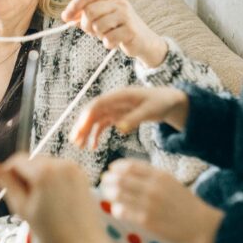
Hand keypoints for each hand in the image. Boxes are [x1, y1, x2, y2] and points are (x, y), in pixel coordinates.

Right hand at [0, 154, 167, 242]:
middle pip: (32, 161)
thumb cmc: (51, 232)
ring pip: (45, 165)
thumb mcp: (22, 208)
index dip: (8, 173)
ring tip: (42, 203)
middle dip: (25, 176)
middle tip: (27, 202)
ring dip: (38, 178)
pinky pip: (59, 170)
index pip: (17, 160)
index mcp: (44, 171)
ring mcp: (74, 168)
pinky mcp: (82, 174)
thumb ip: (6, 184)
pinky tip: (55, 200)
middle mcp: (61, 163)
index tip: (7, 189)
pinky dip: (53, 180)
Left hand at [61, 0, 167, 67]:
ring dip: (98, 35)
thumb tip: (66, 16)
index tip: (66, 17)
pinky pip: (108, 39)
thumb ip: (84, 14)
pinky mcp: (130, 31)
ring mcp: (126, 15)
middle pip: (90, 11)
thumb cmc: (119, 27)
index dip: (75, 4)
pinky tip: (114, 42)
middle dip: (86, 25)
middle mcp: (119, 2)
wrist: (143, 40)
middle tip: (92, 31)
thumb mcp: (101, 17)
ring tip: (106, 35)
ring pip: (97, 26)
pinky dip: (108, 43)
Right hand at [71, 87, 189, 148]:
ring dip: (85, 132)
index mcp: (120, 95)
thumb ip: (135, 118)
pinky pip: (102, 125)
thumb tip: (119, 128)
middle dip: (82, 126)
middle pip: (92, 112)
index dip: (87, 116)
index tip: (80, 129)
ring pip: (94, 120)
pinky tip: (93, 147)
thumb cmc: (160, 102)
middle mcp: (114, 101)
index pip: (98, 103)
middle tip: (74, 141)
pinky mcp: (117, 116)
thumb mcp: (150, 110)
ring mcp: (114, 108)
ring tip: (79, 146)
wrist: (168, 101)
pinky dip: (95, 135)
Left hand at [100, 159, 222, 242]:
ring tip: (107, 193)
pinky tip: (117, 209)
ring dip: (109, 192)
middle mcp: (153, 187)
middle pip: (121, 178)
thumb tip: (127, 172)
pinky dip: (117, 209)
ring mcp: (149, 204)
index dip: (117, 167)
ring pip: (119, 194)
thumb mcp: (171, 182)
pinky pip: (123, 212)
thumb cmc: (184, 203)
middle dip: (109, 178)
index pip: (130, 166)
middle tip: (104, 180)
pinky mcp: (146, 221)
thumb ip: (151, 176)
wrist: (200, 224)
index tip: (112, 169)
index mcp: (160, 175)